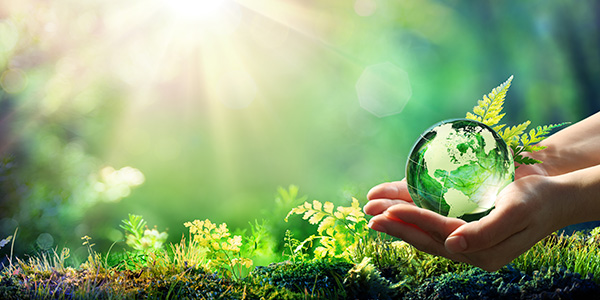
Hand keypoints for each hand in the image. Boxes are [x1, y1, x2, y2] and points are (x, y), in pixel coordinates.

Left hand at [364, 163, 571, 270]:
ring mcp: (466, 241)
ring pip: (425, 234)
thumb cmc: (536, 201)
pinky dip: (413, 217)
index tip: (388, 210)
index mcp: (483, 250)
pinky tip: (395, 211)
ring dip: (399, 222)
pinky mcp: (463, 230)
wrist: (552, 197)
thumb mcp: (515, 213)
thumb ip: (485, 232)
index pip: (440, 234)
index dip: (413, 220)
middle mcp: (470, 249)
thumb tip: (452, 247)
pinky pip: (433, 226)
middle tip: (369, 215)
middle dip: (396, 225)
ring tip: (372, 213)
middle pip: (425, 238)